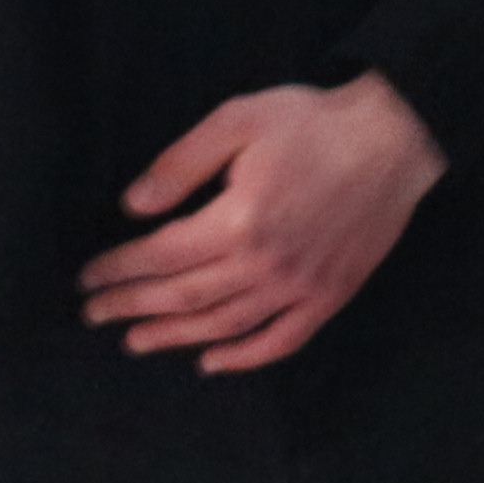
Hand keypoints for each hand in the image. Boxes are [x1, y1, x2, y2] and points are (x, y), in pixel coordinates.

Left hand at [78, 73, 447, 369]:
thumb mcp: (238, 119)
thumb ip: (182, 164)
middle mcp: (264, 264)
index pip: (161, 256)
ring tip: (137, 340)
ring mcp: (299, 287)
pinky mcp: (329, 296)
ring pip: (224, 325)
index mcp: (237, 220)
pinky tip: (212, 363)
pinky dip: (243, 358)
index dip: (119, 270)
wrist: (395, 138)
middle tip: (96, 315)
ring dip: (175, 337)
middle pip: (183, 296)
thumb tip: (133, 206)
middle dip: (132, 307)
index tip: (88, 280)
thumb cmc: (313, 123)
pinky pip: (281, 340)